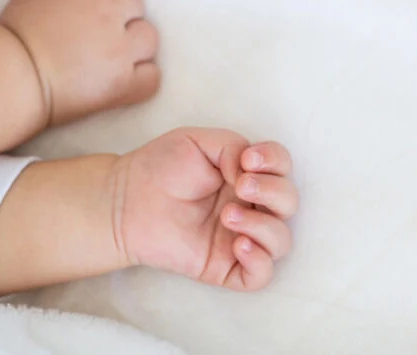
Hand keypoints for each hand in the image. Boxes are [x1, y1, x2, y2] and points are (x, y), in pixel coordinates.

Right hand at [0, 0, 160, 125]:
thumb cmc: (19, 30)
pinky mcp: (123, 85)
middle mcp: (110, 16)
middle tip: (94, 26)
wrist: (11, 79)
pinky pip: (152, 76)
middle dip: (118, 10)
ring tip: (110, 51)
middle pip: (136, 1)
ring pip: (148, 36)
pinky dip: (142, 75)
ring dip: (134, 41)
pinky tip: (122, 75)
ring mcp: (120, 52)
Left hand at [112, 128, 298, 290]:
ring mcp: (240, 236)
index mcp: (247, 174)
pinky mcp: (225, 266)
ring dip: (263, 225)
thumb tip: (250, 173)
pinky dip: (259, 261)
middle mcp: (250, 205)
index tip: (248, 159)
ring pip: (281, 240)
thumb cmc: (161, 167)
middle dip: (272, 191)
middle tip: (240, 184)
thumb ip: (233, 146)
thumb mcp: (198, 141)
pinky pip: (261, 275)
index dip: (275, 161)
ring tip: (227, 215)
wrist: (127, 199)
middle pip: (289, 202)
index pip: (282, 167)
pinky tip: (237, 244)